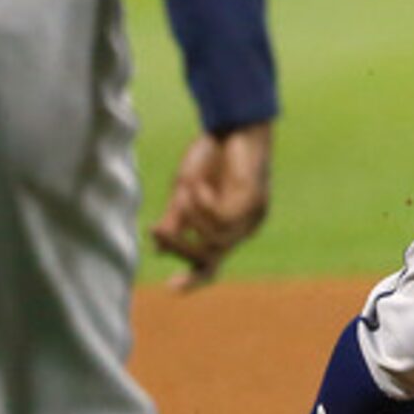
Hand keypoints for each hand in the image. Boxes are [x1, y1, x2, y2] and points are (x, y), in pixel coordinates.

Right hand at [152, 121, 272, 292]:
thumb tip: (159, 250)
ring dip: (192, 218)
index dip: (193, 279)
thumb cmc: (211, 157)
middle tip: (157, 229)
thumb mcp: (184, 192)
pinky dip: (205, 206)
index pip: (211, 263)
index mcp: (225, 229)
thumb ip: (176, 220)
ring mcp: (252, 217)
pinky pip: (224, 219)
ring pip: (216, 240)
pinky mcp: (256, 203)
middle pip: (211, 259)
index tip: (169, 288)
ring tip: (185, 192)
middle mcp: (242, 228)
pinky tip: (201, 187)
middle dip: (182, 248)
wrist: (234, 125)